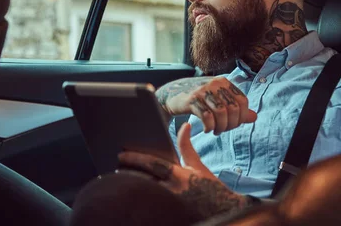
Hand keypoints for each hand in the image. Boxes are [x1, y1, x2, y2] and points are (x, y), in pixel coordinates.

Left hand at [118, 123, 251, 217]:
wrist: (225, 210)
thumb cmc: (210, 187)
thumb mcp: (198, 166)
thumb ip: (187, 146)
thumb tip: (185, 125)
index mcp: (179, 175)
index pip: (153, 164)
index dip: (135, 159)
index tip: (121, 155)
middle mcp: (173, 191)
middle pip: (143, 181)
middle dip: (128, 175)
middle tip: (115, 169)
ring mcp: (170, 204)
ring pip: (143, 195)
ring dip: (131, 188)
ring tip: (118, 183)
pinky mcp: (169, 214)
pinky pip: (149, 207)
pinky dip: (138, 201)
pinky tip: (129, 199)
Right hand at [156, 77, 256, 134]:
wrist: (172, 94)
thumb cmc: (198, 98)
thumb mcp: (218, 99)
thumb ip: (236, 108)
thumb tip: (254, 117)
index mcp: (224, 82)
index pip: (243, 102)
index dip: (240, 117)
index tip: (232, 125)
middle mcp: (215, 84)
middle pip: (233, 109)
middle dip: (230, 124)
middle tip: (223, 130)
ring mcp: (203, 91)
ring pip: (221, 113)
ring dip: (220, 127)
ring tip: (215, 131)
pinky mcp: (191, 100)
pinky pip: (207, 117)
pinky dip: (209, 127)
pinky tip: (206, 129)